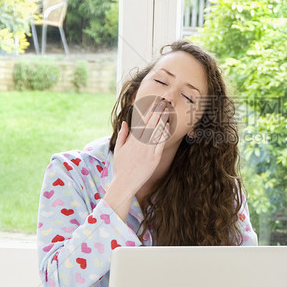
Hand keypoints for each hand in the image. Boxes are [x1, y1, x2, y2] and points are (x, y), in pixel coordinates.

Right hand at [103, 100, 169, 214]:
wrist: (125, 183)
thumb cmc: (120, 167)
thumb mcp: (118, 149)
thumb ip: (123, 135)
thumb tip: (125, 122)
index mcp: (131, 141)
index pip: (142, 122)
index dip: (149, 111)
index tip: (154, 103)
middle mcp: (140, 144)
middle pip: (150, 124)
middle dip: (157, 112)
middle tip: (163, 102)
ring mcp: (148, 151)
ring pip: (157, 132)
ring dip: (162, 120)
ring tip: (167, 110)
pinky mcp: (155, 159)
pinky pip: (161, 143)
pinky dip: (164, 134)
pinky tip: (167, 126)